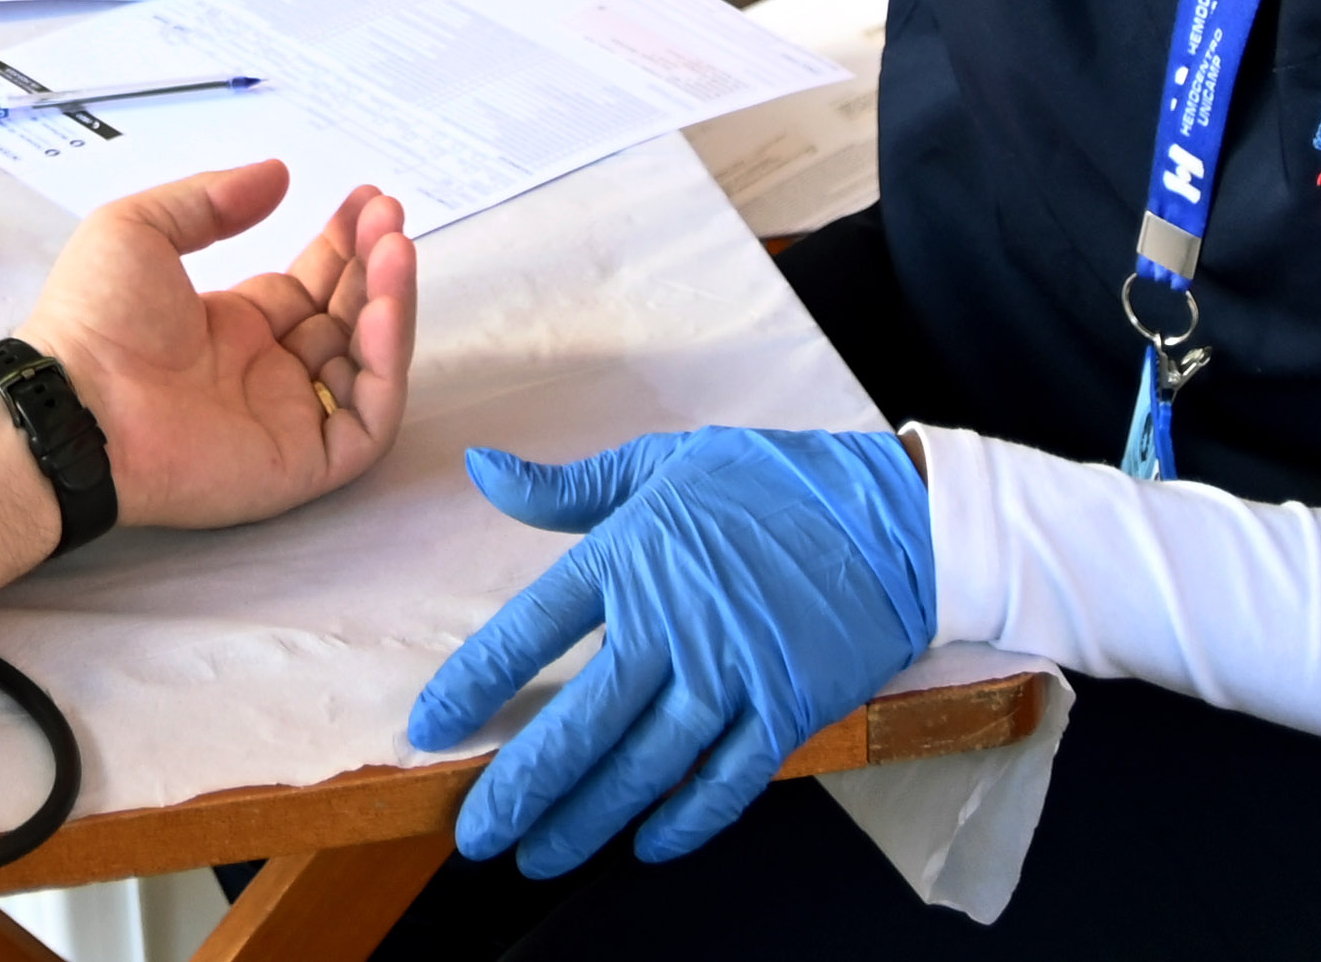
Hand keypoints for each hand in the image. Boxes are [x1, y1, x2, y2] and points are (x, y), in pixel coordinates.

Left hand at [14, 165, 410, 531]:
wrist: (75, 404)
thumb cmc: (95, 317)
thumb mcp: (140, 229)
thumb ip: (212, 201)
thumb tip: (277, 174)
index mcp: (234, 325)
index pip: (311, 285)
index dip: (344, 245)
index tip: (370, 200)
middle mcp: (268, 370)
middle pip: (345, 317)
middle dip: (374, 264)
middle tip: (390, 215)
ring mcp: (289, 418)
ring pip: (366, 363)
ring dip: (390, 304)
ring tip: (396, 249)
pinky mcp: (303, 463)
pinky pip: (365, 421)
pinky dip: (384, 367)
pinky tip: (381, 311)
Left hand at [406, 427, 935, 877]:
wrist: (891, 516)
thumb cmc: (769, 482)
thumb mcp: (660, 463)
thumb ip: (567, 488)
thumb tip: (481, 472)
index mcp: (630, 558)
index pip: (528, 631)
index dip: (473, 685)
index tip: (429, 727)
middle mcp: (672, 626)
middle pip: (579, 724)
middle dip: (520, 787)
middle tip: (477, 833)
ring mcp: (732, 675)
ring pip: (643, 768)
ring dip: (586, 820)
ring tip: (539, 856)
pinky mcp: (786, 711)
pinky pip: (725, 784)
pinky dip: (684, 822)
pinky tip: (645, 847)